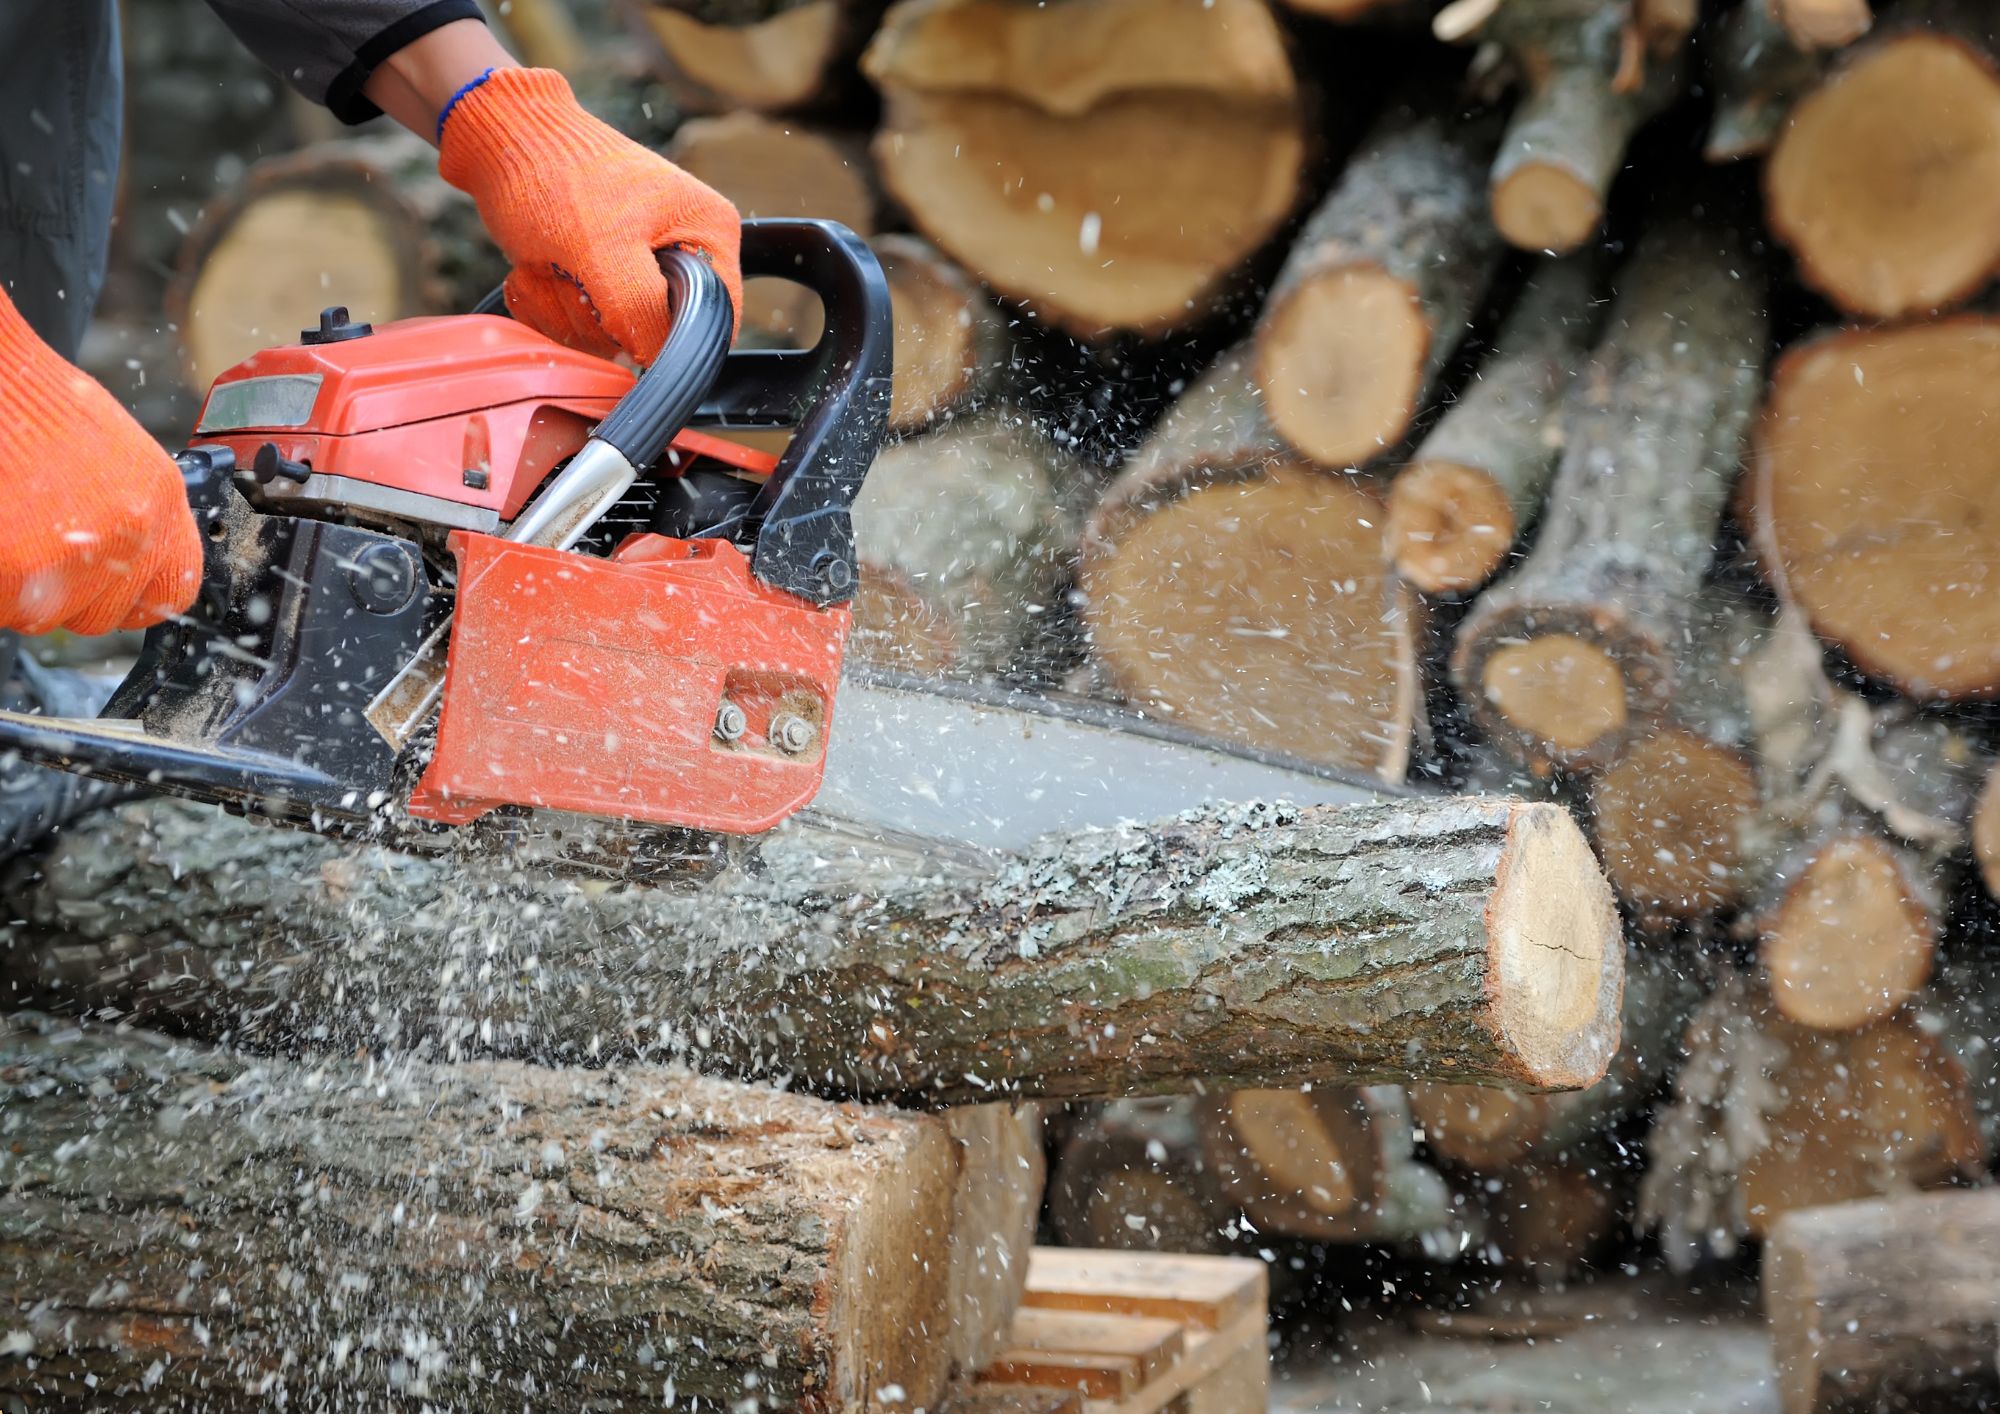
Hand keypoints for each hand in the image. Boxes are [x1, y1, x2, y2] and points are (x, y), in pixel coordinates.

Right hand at [0, 290, 201, 636]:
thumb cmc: (37, 407)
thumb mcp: (114, 455)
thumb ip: (130, 512)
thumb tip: (127, 562)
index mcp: (161, 500)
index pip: (173, 592)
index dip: (134, 601)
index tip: (111, 596)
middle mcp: (131, 530)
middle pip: (101, 615)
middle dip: (66, 597)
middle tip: (35, 552)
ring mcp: (78, 550)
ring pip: (45, 616)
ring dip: (21, 591)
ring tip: (10, 534)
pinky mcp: (21, 564)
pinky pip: (7, 605)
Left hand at [438, 68, 742, 362]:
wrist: (502, 138)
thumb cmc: (557, 176)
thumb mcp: (604, 249)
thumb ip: (641, 311)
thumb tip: (654, 359)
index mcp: (709, 234)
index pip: (716, 321)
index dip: (668, 336)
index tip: (621, 316)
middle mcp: (682, 252)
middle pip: (655, 335)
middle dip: (598, 314)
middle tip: (571, 268)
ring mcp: (638, 267)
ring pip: (609, 336)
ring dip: (563, 306)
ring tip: (547, 259)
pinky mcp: (599, 277)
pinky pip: (577, 325)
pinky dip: (546, 302)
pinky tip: (535, 266)